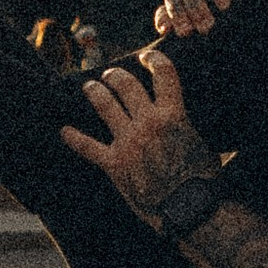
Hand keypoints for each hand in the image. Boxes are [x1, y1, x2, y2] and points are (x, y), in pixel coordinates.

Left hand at [61, 54, 209, 215]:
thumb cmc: (203, 181)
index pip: (164, 73)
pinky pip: (89, 147)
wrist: (190, 210)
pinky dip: (74, 138)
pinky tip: (64, 131)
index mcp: (174, 115)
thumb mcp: (201, 142)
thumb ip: (183, 126)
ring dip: (95, 92)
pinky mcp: (115, 164)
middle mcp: (148, 123)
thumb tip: (177, 119)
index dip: (154, 59)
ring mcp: (129, 142)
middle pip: (126, 85)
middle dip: (116, 76)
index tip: (146, 56)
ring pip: (105, 105)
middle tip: (111, 75)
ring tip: (89, 87)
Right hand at [153, 0, 259, 44]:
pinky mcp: (173, 11)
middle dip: (198, 6)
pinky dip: (162, 19)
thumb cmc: (257, 12)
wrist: (242, 24)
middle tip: (207, 27)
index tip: (227, 7)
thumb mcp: (263, 3)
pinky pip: (162, 11)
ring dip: (178, 14)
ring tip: (187, 33)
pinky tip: (165, 32)